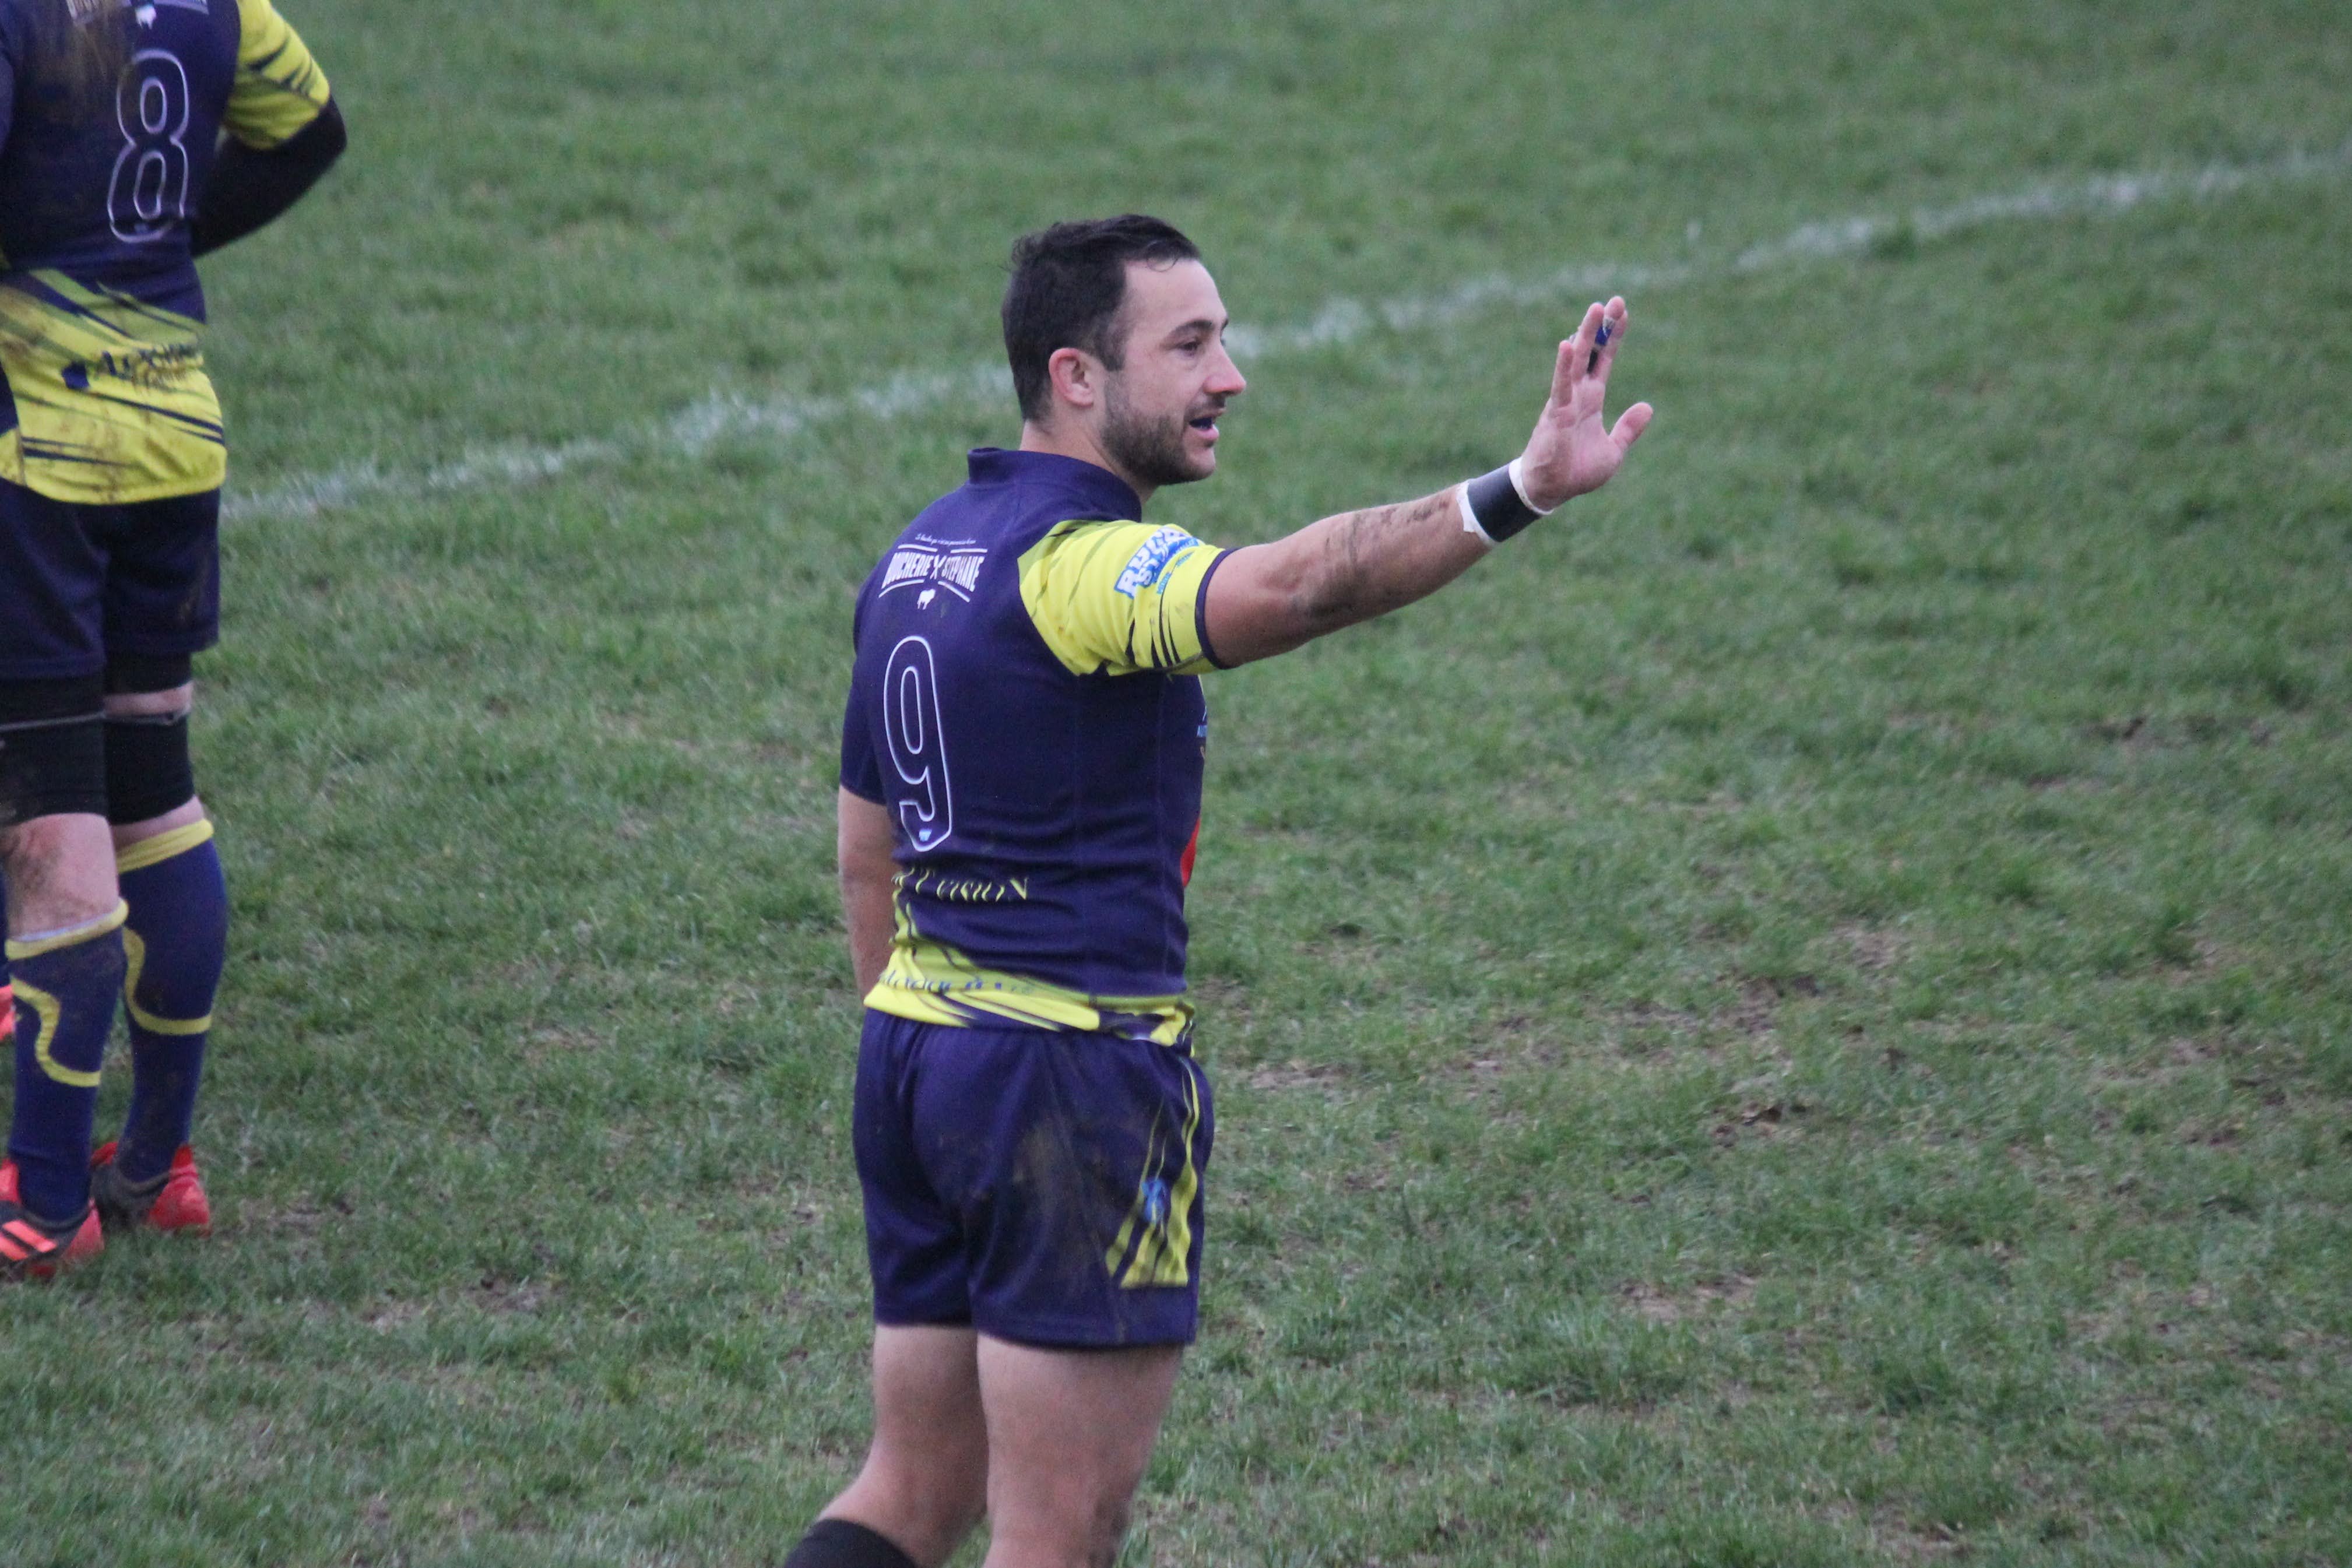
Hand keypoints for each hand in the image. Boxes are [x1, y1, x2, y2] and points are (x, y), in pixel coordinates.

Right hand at [1516, 297, 1653, 510]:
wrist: (1552, 490)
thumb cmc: (1577, 472)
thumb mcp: (1614, 450)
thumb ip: (1629, 428)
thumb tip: (1647, 407)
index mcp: (1591, 399)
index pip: (1604, 360)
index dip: (1614, 337)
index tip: (1623, 313)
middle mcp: (1577, 394)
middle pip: (1592, 351)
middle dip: (1602, 326)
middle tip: (1614, 300)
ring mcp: (1565, 400)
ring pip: (1577, 360)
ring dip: (1586, 335)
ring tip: (1596, 309)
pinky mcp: (1556, 413)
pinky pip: (1560, 385)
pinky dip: (1564, 365)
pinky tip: (1567, 345)